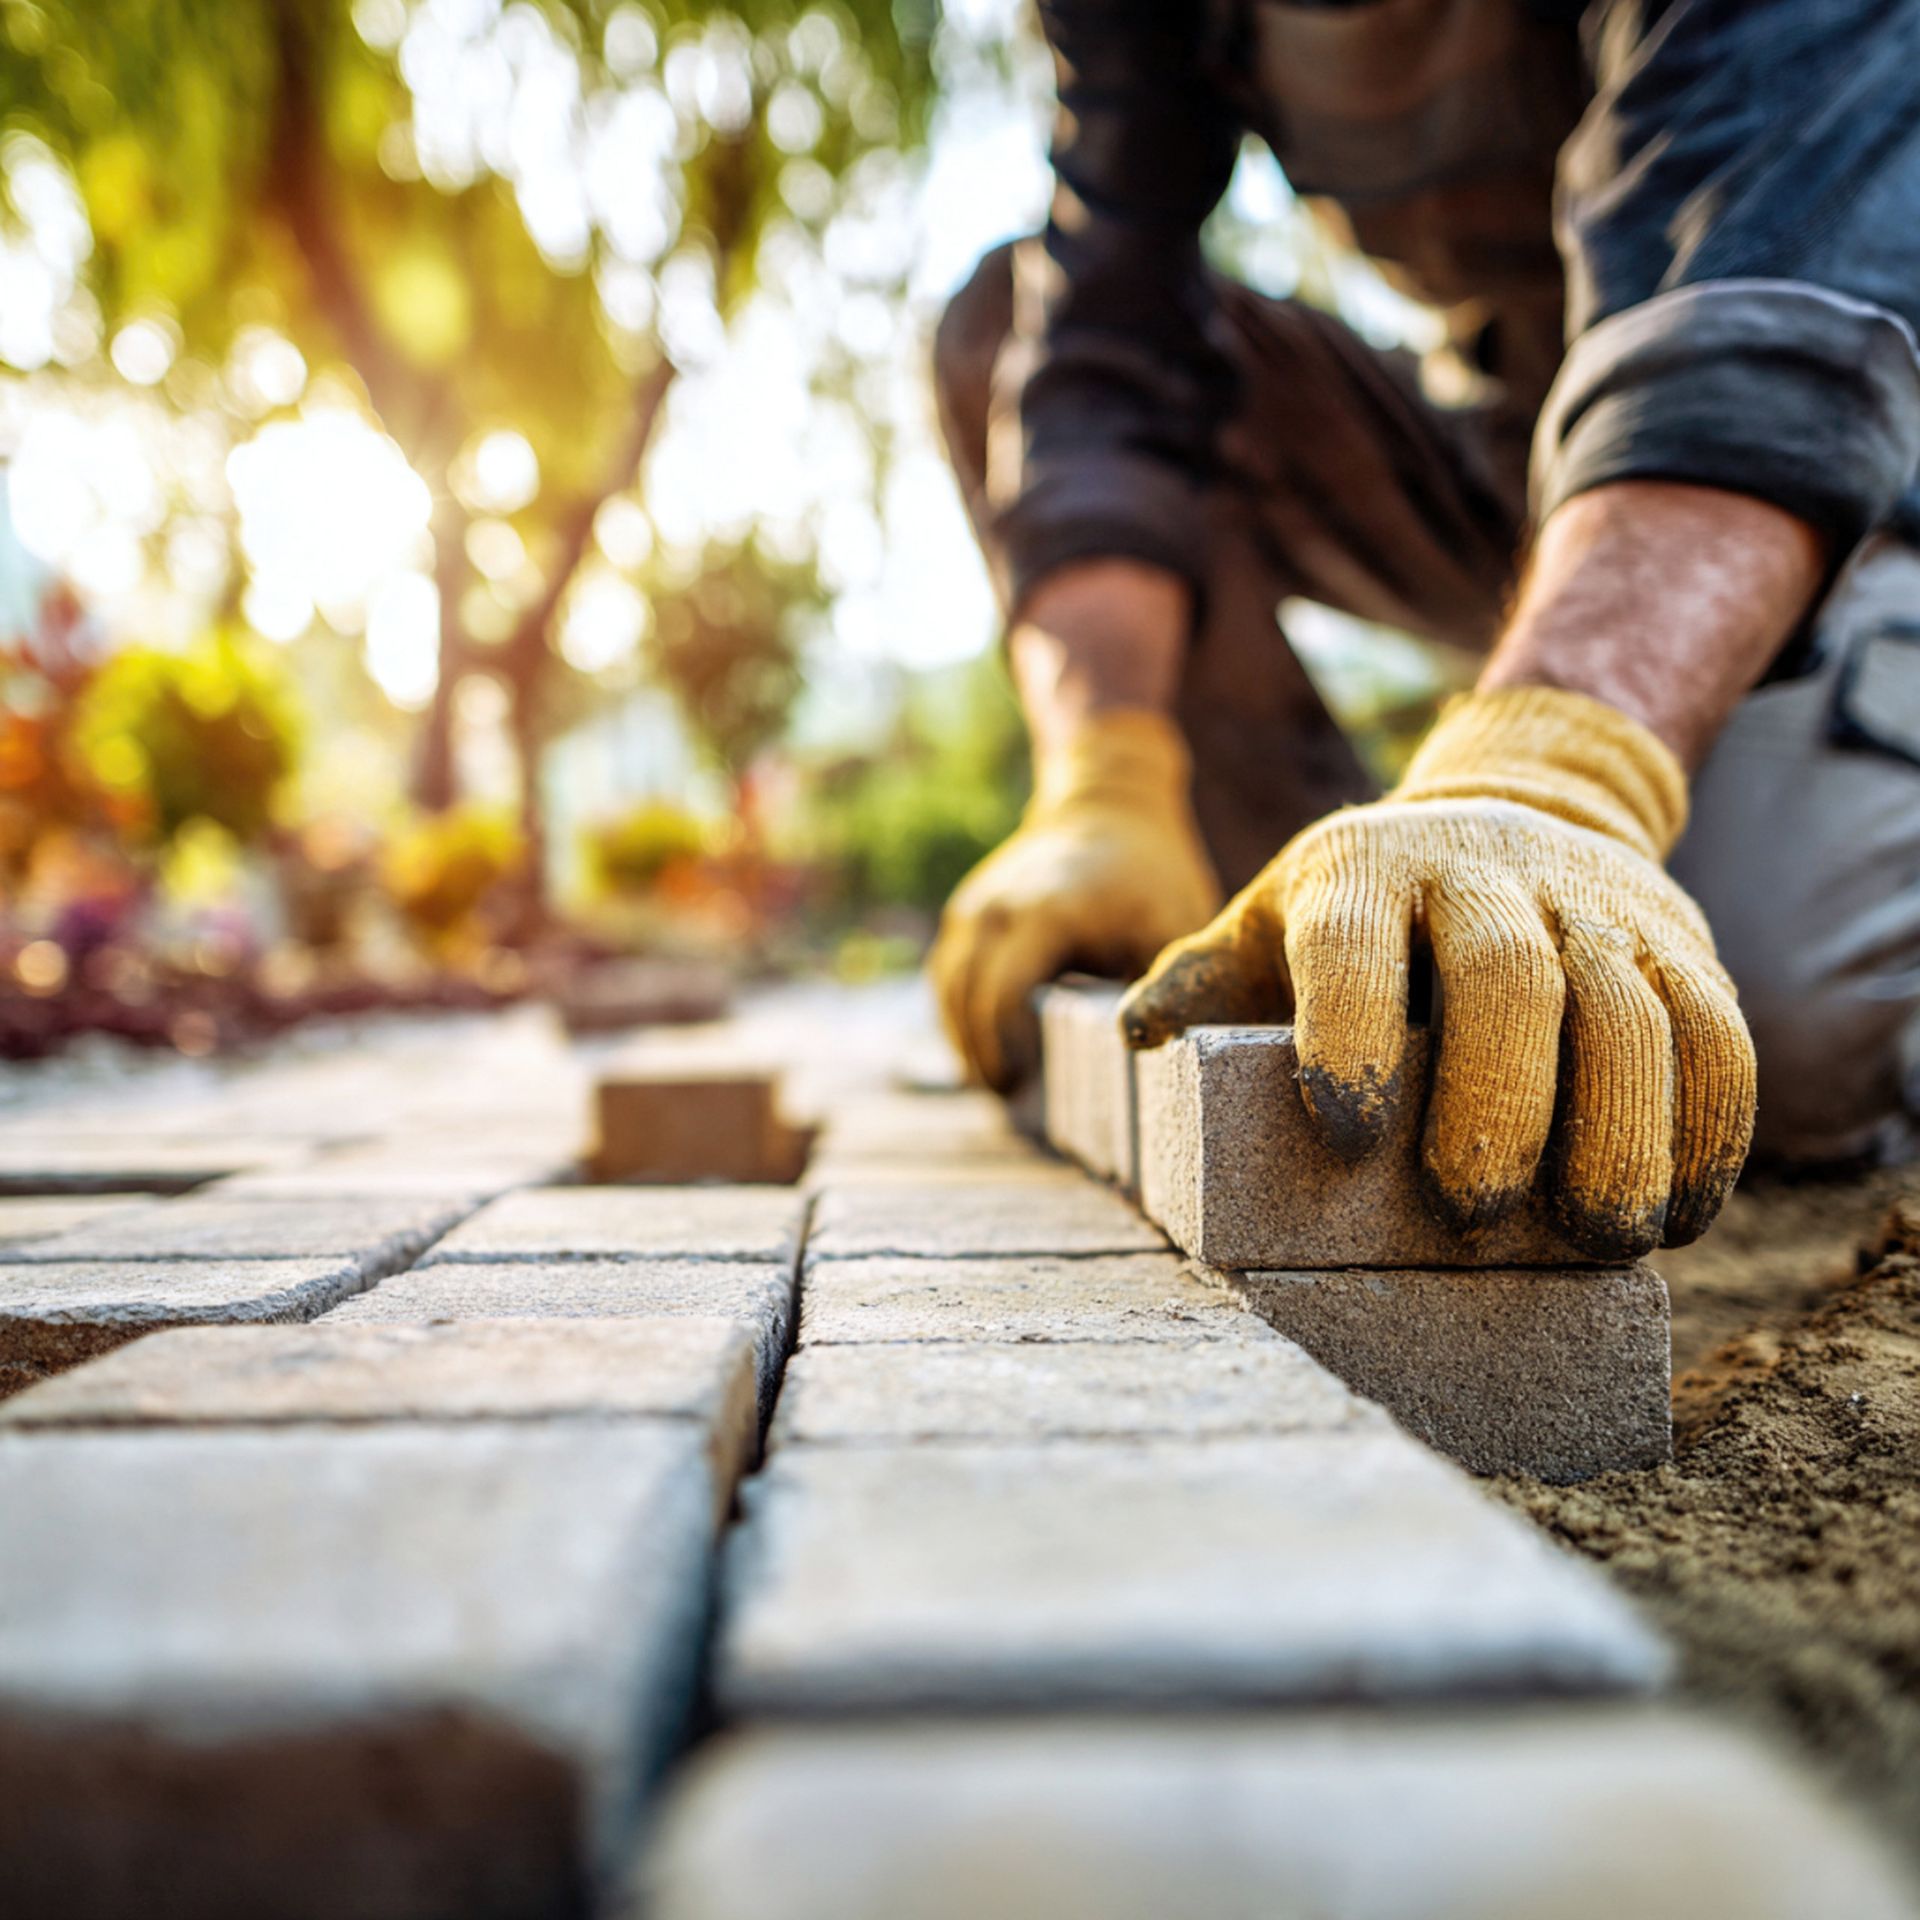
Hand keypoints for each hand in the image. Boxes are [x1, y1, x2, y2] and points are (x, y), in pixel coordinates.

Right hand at [931, 709, 1219, 1090]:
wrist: (1109, 804)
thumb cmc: (1151, 876)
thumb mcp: (1172, 931)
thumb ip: (1159, 994)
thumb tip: (1144, 1064)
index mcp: (1046, 913)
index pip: (1004, 1000)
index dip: (1011, 1055)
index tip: (1034, 1098)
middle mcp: (997, 908)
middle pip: (966, 1004)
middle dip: (986, 1061)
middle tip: (1017, 1108)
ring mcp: (974, 907)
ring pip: (947, 993)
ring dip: (966, 1043)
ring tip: (1001, 1087)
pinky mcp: (967, 912)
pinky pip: (947, 976)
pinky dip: (959, 1017)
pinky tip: (987, 1051)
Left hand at [1120, 687, 1755, 1257]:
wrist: (1509, 813)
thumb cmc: (1362, 910)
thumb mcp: (1271, 920)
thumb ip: (1202, 981)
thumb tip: (1133, 1040)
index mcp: (1361, 876)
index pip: (1351, 946)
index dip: (1348, 1033)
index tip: (1341, 1135)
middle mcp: (1482, 877)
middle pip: (1506, 977)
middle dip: (1497, 1098)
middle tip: (1472, 1212)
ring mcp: (1592, 907)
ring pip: (1629, 1008)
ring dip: (1621, 1129)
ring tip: (1596, 1238)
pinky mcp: (1679, 944)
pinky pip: (1719, 1031)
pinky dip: (1711, 1126)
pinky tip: (1681, 1212)